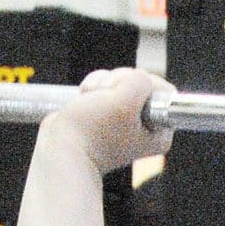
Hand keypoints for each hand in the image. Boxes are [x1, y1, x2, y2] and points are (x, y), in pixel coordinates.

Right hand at [49, 66, 170, 175]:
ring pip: (120, 82)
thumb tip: (137, 77)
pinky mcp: (106, 113)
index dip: (144, 83)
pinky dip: (93, 87)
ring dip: (102, 83)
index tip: (126, 93)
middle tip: (105, 98)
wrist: (60, 148)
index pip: (164, 91)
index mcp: (159, 132)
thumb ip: (140, 82)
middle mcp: (145, 126)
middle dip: (118, 82)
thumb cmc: (92, 132)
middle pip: (140, 82)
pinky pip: (105, 86)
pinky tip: (84, 97)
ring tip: (90, 99)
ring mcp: (125, 119)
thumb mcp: (126, 101)